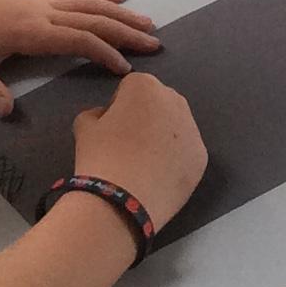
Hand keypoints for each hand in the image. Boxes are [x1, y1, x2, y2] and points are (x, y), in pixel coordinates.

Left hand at [0, 0, 161, 117]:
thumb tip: (7, 112)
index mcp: (32, 30)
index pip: (79, 39)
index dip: (105, 52)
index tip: (126, 69)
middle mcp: (43, 11)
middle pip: (93, 19)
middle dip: (125, 32)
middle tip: (154, 44)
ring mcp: (40, 0)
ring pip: (89, 3)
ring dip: (119, 12)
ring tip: (146, 22)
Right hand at [74, 74, 205, 234]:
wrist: (122, 200)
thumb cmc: (100, 157)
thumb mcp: (84, 127)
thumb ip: (95, 113)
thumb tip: (104, 117)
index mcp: (145, 86)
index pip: (131, 87)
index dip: (119, 106)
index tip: (112, 128)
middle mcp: (175, 101)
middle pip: (159, 103)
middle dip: (146, 117)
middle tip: (128, 145)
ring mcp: (193, 129)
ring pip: (176, 127)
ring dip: (163, 138)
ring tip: (144, 164)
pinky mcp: (202, 157)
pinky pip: (186, 152)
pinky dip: (175, 161)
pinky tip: (158, 177)